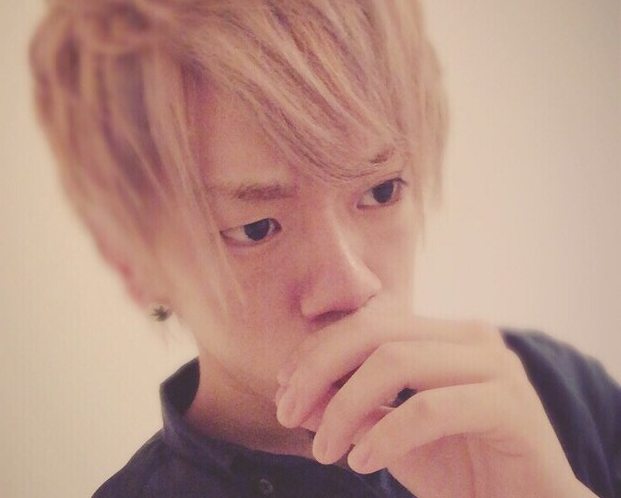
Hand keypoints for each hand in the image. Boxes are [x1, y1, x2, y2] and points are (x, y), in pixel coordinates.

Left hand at [275, 308, 591, 497]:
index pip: (369, 324)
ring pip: (398, 360)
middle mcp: (470, 336)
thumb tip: (299, 396)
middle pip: (377, 333)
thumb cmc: (461, 469)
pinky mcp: (511, 404)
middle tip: (286, 413)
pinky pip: (430, 408)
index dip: (318, 349)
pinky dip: (387, 434)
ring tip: (322, 448)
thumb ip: (354, 410)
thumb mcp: (392, 436)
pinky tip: (362, 462)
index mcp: (443, 334)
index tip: (282, 386)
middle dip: (321, 369)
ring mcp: (495, 364)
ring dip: (346, 404)